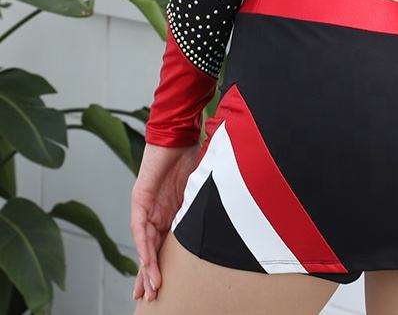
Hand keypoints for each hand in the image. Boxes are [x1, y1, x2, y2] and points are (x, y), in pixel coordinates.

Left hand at [131, 142, 199, 301]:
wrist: (178, 132)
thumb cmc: (191, 153)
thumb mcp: (202, 186)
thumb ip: (203, 202)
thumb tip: (226, 216)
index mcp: (169, 210)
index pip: (164, 243)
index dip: (163, 264)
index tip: (163, 286)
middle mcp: (155, 211)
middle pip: (150, 248)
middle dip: (150, 274)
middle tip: (149, 297)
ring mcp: (146, 206)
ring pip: (144, 243)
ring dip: (147, 266)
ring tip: (150, 288)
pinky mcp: (140, 197)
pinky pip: (141, 226)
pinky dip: (144, 245)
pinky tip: (146, 262)